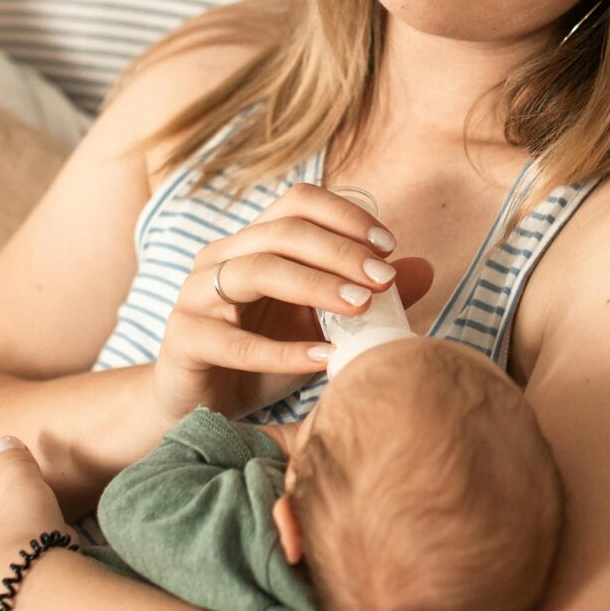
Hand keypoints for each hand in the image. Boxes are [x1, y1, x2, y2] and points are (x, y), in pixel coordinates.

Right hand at [153, 181, 432, 420]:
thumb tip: (425, 268)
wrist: (199, 407)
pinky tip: (327, 359)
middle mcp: (220, 257)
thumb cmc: (262, 358)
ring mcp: (195, 295)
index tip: (388, 245)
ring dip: (315, 285)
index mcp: (251, 241)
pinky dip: (286, 351)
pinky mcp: (184, 340)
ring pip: (256, 271)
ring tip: (360, 305)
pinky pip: (237, 342)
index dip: (344, 216)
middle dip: (338, 250)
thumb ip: (366, 296)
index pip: (296, 202)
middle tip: (381, 276)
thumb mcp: (319, 325)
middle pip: (281, 231)